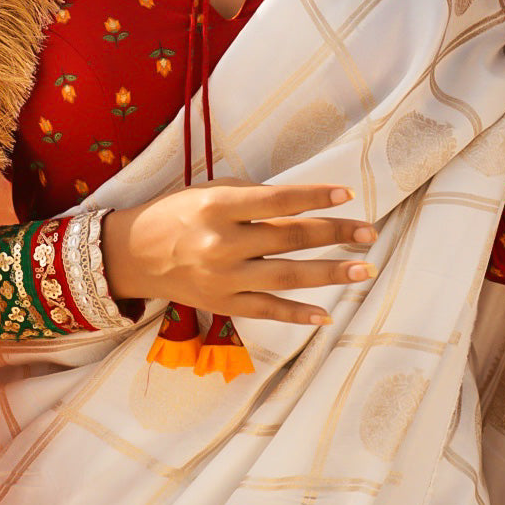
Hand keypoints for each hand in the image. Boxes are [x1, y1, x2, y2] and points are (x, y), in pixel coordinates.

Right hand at [101, 178, 377, 326]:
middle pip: (289, 238)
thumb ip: (254, 197)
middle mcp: (221, 242)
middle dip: (334, 234)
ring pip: (286, 277)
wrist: (135, 254)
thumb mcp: (211, 190)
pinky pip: (267, 311)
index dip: (314, 198)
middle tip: (369, 234)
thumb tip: (305, 204)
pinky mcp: (222, 305)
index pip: (277, 201)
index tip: (348, 195)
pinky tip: (327, 313)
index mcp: (218, 206)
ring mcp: (223, 278)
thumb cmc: (179, 213)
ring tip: (364, 270)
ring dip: (329, 274)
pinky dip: (297, 314)